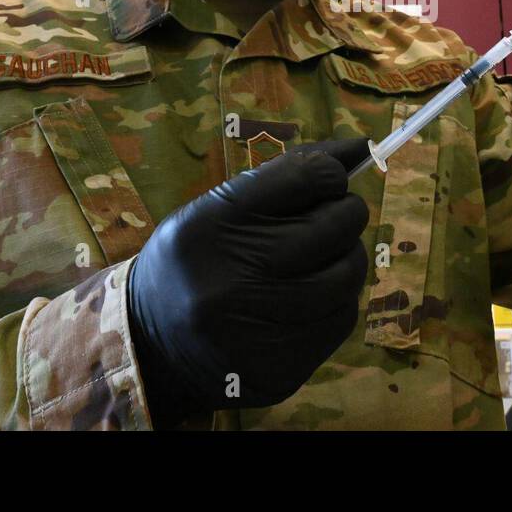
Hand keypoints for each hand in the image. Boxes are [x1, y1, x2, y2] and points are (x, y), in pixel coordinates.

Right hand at [127, 138, 370, 424]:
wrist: (152, 347)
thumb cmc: (197, 262)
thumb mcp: (218, 208)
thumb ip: (287, 175)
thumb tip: (359, 146)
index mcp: (212, 224)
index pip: (305, 176)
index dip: (330, 173)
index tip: (329, 181)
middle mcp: (233, 276)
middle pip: (335, 224)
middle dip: (345, 214)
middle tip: (333, 219)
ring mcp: (258, 327)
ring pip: (347, 273)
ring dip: (347, 258)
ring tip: (324, 259)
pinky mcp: (281, 365)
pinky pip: (343, 317)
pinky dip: (338, 300)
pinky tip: (312, 298)